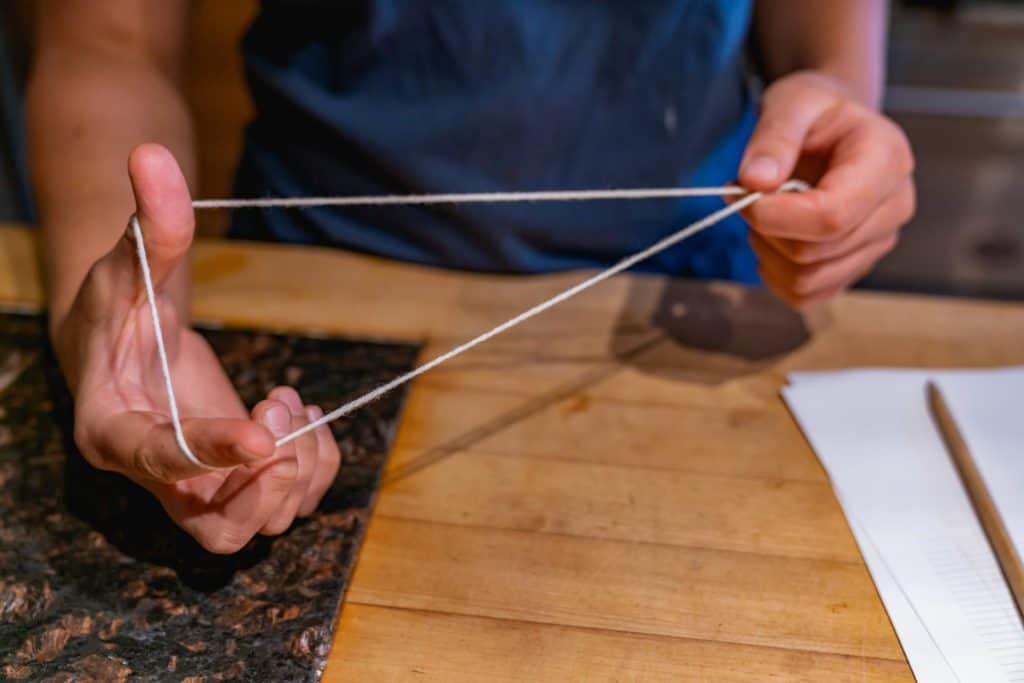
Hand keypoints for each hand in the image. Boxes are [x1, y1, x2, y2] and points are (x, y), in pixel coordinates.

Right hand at [55, 144, 340, 552]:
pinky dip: (312, 468)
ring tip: (290, 402)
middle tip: (279, 409)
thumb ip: (150, 223)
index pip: (154, 460)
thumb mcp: (133, 264)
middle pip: (217, 527)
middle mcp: (155, 476)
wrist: (128, 344)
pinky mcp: (233, 483)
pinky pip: (283, 506)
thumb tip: (153, 153)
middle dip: (267, 477)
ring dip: (298, 472)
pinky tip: (304, 416)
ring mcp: (199, 487)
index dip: (207, 454)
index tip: (259, 435)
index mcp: (111, 428)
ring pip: (258, 526)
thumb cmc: (122, 306)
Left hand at [736, 71, 915, 308]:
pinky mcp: (855, 266)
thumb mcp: (791, 102)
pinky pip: (806, 295)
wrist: (836, 128)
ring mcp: (878, 243)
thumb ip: (773, 137)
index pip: (831, 215)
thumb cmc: (816, 112)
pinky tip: (772, 240)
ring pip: (808, 280)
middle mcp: (894, 208)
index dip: (775, 216)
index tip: (736, 193)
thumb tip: (755, 182)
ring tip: (765, 214)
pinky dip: (776, 275)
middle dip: (765, 229)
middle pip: (815, 252)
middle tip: (747, 195)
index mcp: (886, 162)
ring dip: (767, 253)